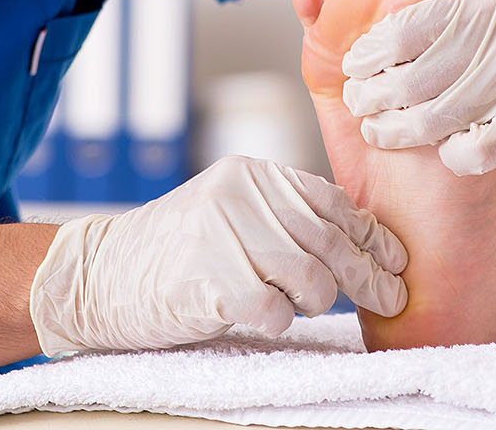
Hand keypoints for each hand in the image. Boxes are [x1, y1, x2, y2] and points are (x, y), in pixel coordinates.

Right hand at [27, 156, 407, 354]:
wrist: (98, 274)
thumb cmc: (175, 251)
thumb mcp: (232, 213)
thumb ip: (285, 217)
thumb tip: (365, 244)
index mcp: (252, 174)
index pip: (331, 201)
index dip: (371, 235)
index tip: (397, 261)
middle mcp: (241, 194)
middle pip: (329, 242)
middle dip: (368, 276)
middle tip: (391, 298)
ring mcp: (223, 234)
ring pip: (310, 279)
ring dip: (315, 303)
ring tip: (294, 306)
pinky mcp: (210, 280)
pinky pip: (273, 311)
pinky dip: (276, 321)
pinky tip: (260, 317)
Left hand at [340, 0, 495, 174]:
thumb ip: (439, 15)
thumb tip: (375, 44)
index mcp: (484, 3)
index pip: (404, 34)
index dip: (369, 56)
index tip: (352, 67)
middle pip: (414, 83)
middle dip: (374, 99)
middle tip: (358, 105)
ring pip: (439, 121)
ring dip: (400, 131)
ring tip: (380, 131)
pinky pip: (480, 150)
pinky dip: (452, 154)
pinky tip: (438, 149)